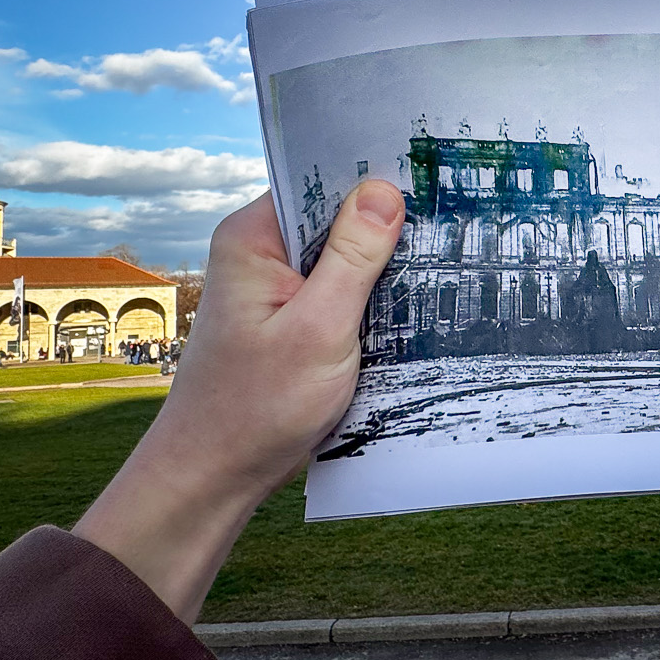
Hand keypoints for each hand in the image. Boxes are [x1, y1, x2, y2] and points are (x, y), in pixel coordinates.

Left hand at [73, 182, 404, 621]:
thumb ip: (354, 258)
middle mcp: (257, 255)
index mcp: (252, 238)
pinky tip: (402, 316)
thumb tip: (383, 190)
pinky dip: (366, 306)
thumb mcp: (320, 328)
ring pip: (341, 262)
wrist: (215, 478)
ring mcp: (272, 290)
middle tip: (444, 235)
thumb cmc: (256, 408)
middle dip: (383, 233)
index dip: (373, 182)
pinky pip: (336, 296)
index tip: (428, 182)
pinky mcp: (287, 322)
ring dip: (378, 276)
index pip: (320, 183)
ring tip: (431, 278)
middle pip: (335, 220)